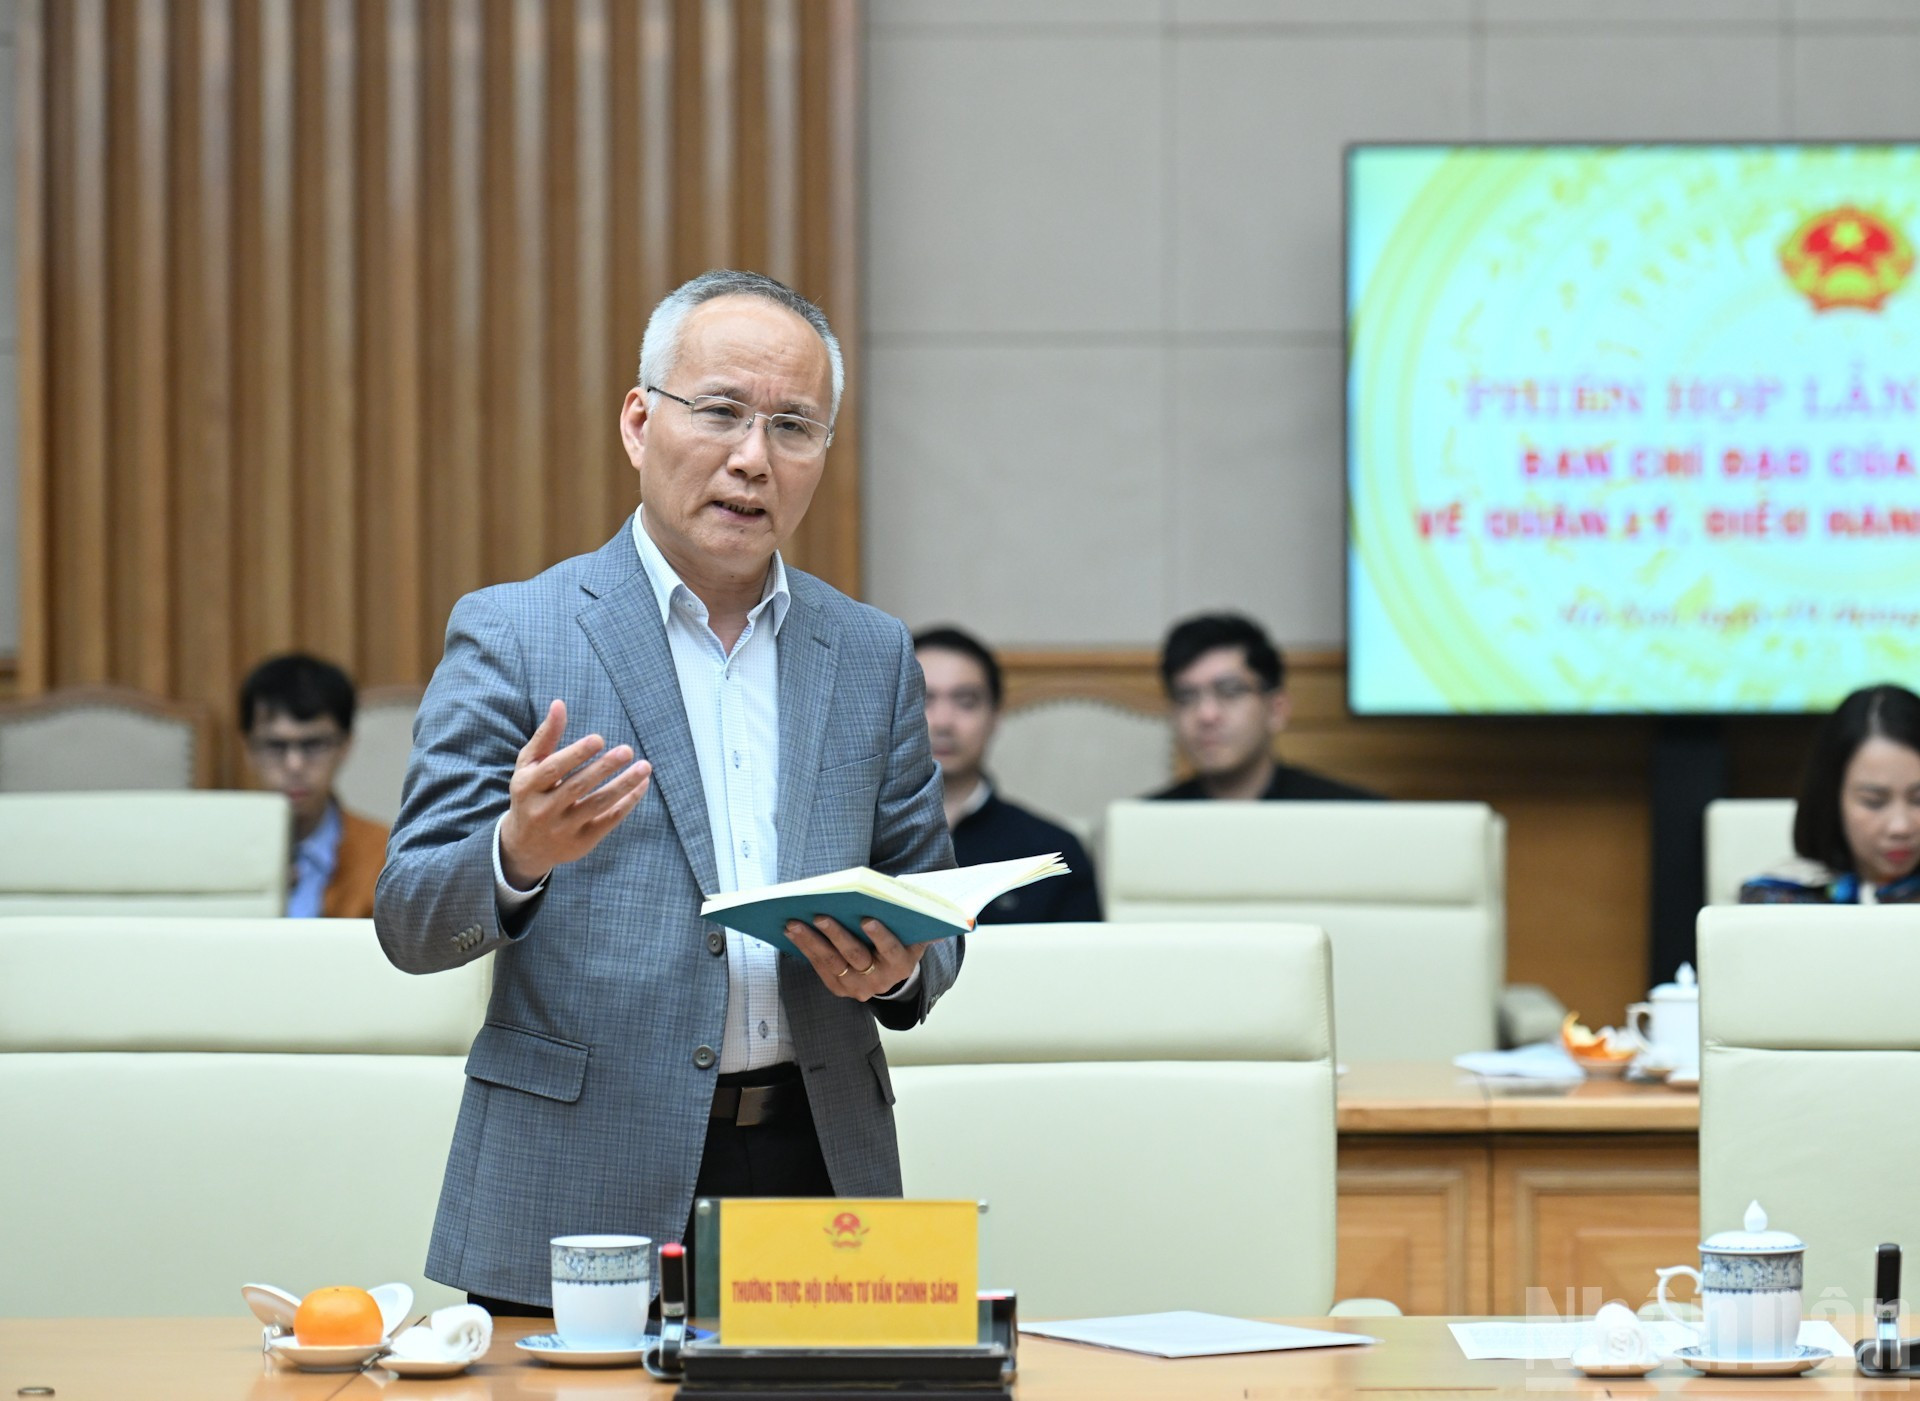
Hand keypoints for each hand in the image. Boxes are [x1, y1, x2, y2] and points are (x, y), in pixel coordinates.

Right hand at [499, 699, 651, 887]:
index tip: (599, 739)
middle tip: (627, 750)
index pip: (554, 768)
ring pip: (597, 805)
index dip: (576, 754)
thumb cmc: (531, 793)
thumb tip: (559, 704)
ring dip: (623, 785)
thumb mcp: (529, 765)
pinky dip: (627, 802)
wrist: (525, 845)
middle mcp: (543, 810)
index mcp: (527, 786)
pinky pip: (608, 821)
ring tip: (644, 767)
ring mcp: (563, 829)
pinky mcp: (581, 842)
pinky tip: (641, 785)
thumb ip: (546, 736)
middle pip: (577, 787)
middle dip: (604, 768)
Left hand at [787, 915, 926, 1001]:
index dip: (880, 936)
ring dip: (811, 942)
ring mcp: (857, 987)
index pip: (891, 950)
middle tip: (820, 915)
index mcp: (901, 964)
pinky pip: (819, 967)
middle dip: (836, 935)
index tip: (868, 919)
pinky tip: (792, 932)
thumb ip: (920, 924)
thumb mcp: (914, 934)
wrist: (891, 972)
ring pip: (832, 963)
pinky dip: (805, 948)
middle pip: (855, 956)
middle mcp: (880, 980)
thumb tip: (928, 913)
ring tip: (794, 923)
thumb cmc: (901, 941)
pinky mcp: (839, 988)